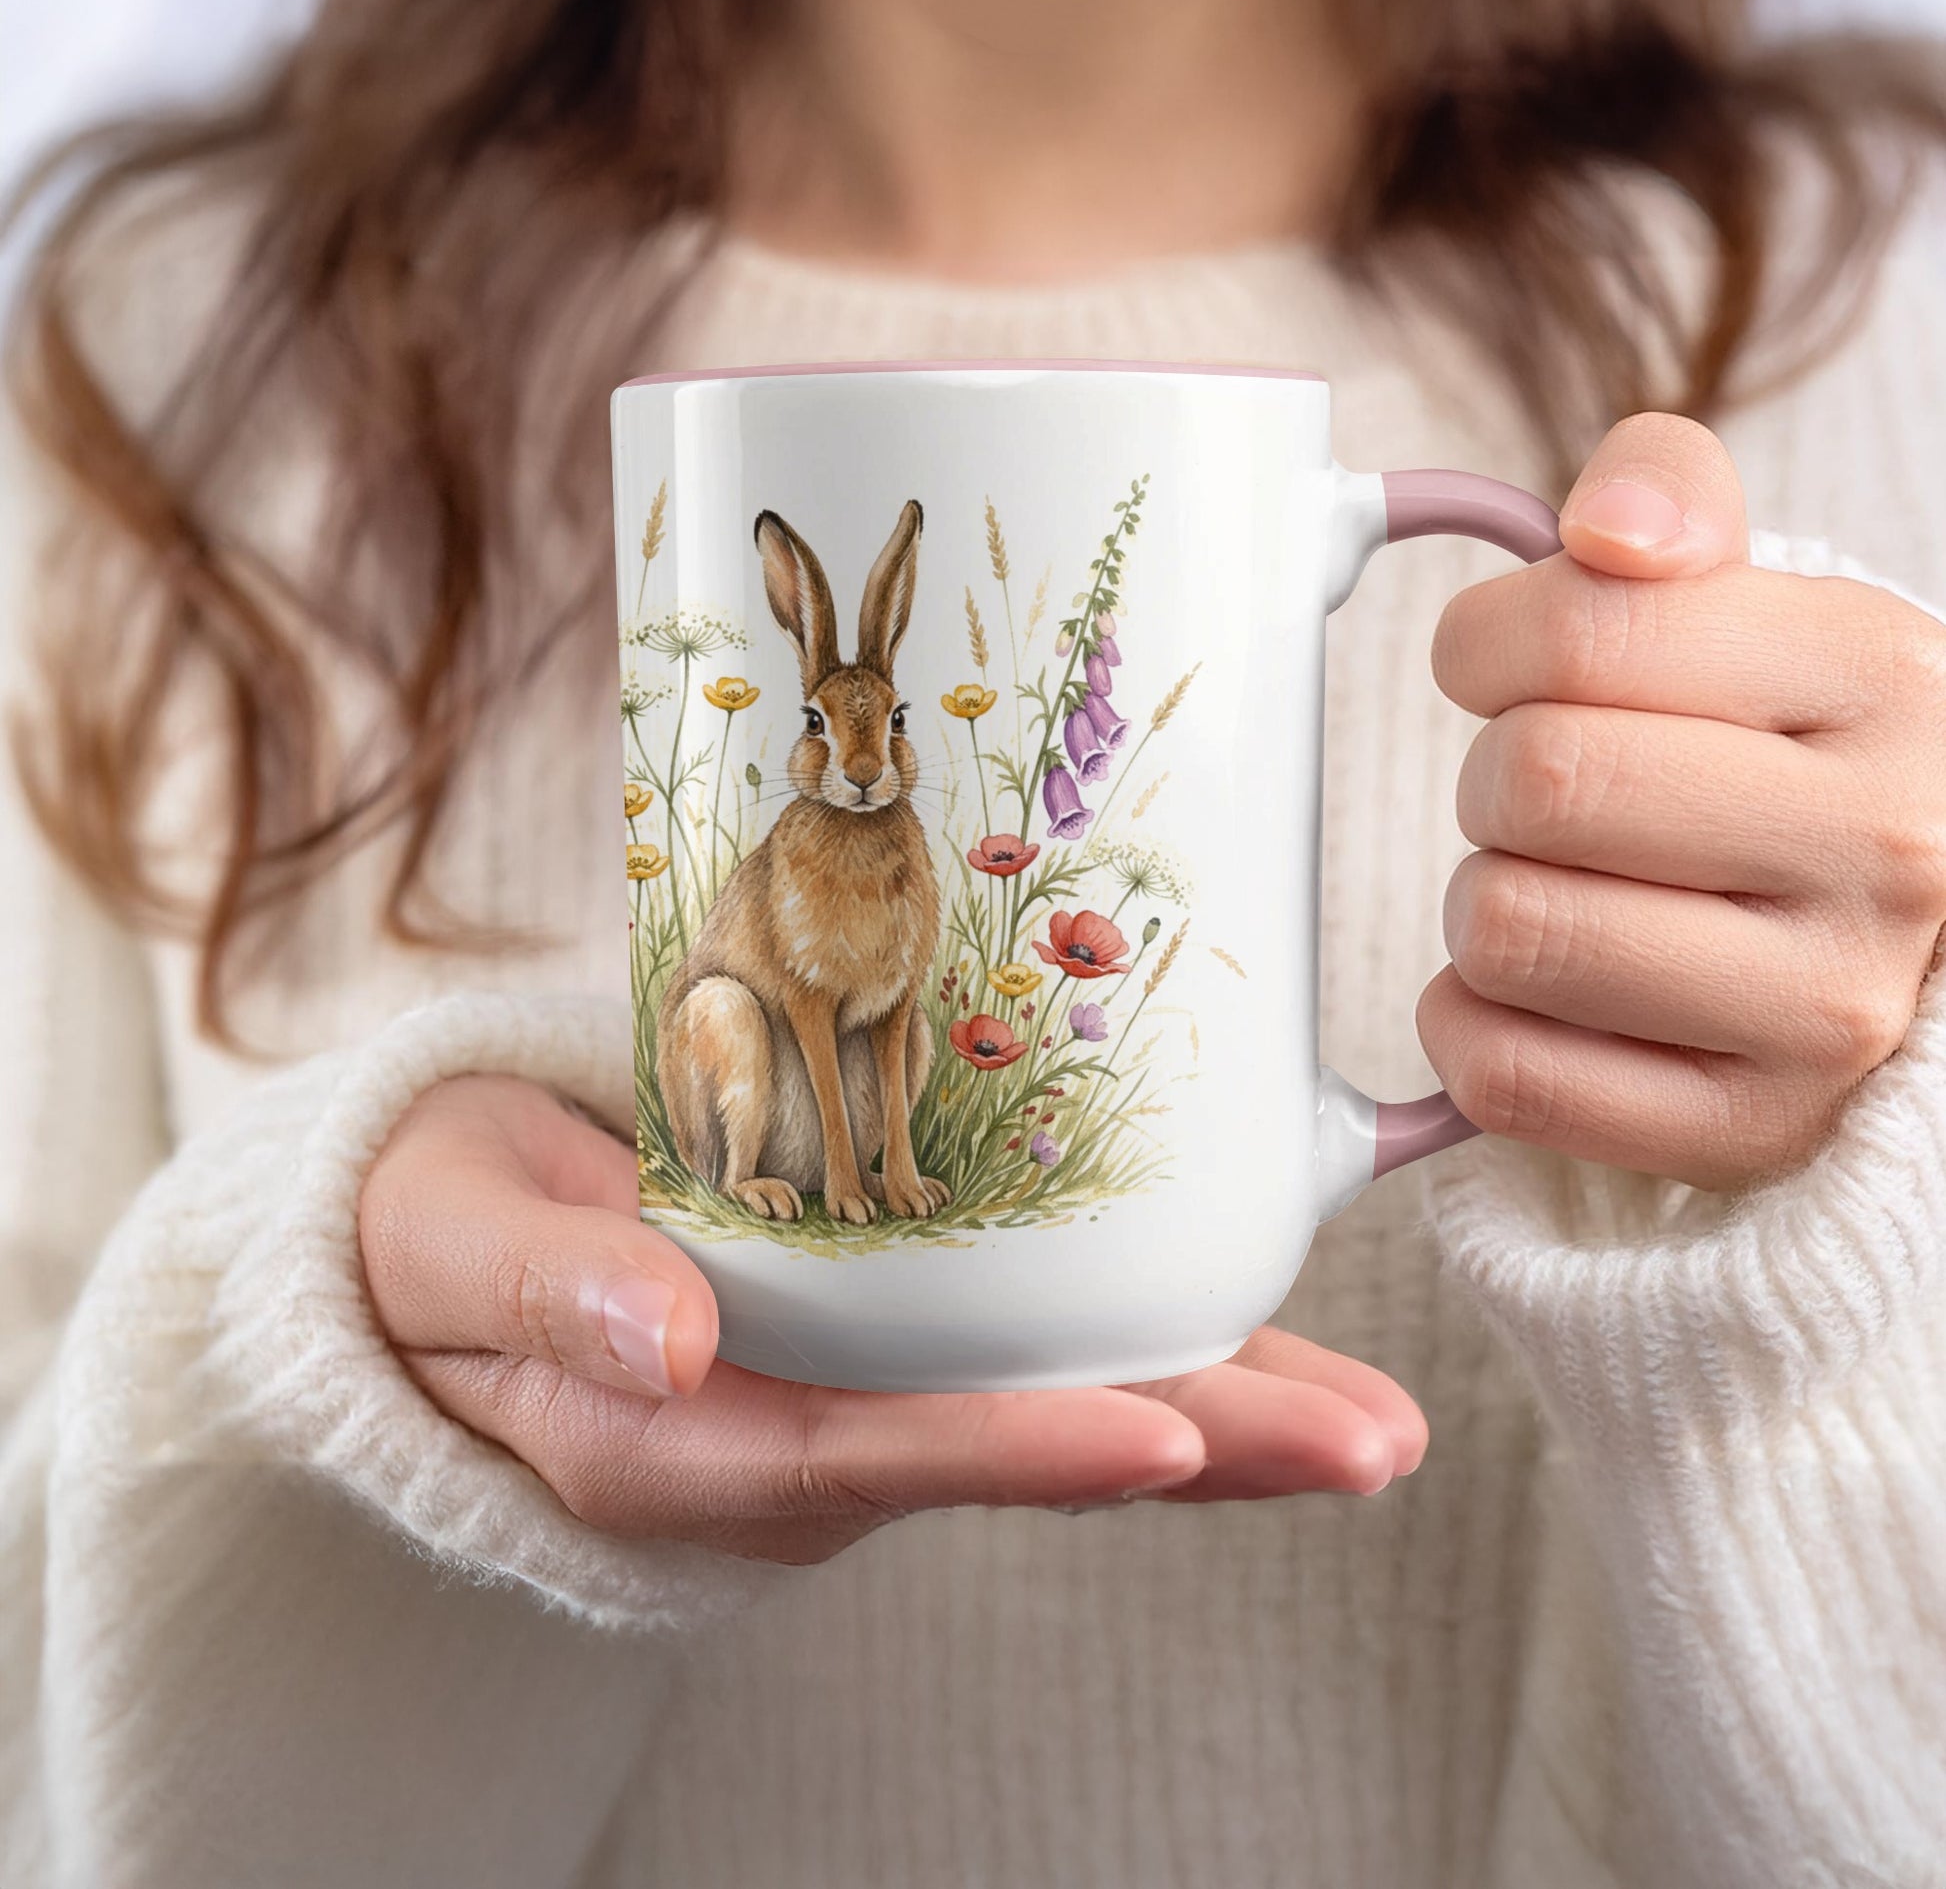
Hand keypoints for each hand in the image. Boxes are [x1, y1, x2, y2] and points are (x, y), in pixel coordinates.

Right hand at [359, 1076, 1427, 1563]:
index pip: (869, 1455)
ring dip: (1215, 1407)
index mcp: (684, 1437)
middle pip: (1010, 1449)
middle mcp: (797, 1438)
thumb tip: (661, 1334)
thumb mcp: (450, 1243)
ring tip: (1372, 1415)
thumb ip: (543, 1290)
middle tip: (1369, 1444)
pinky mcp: (883, 1340)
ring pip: (1047, 1408)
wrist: (449, 1233)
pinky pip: (1028, 1348)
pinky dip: (1148, 1336)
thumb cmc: (442, 1231)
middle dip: (1195, 1451)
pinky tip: (1255, 1311)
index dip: (1016, 1452)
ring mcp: (851, 1395)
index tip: (1162, 1440)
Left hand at [1422, 413, 1945, 1191]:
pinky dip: (1471, 1025)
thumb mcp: (1760, 601)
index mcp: (1879, 676)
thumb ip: (1668, 499)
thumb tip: (1604, 529)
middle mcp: (1884, 847)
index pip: (1580, 633)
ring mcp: (1826, 1010)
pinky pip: (1508, 1076)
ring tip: (1556, 889)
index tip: (1503, 669)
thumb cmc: (1788, 753)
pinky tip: (1532, 993)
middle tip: (1541, 795)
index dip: (1485, 645)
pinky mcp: (1749, 1129)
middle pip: (1533, 784)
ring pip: (1509, 930)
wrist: (1906, 932)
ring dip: (1483, 902)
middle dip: (1492, 778)